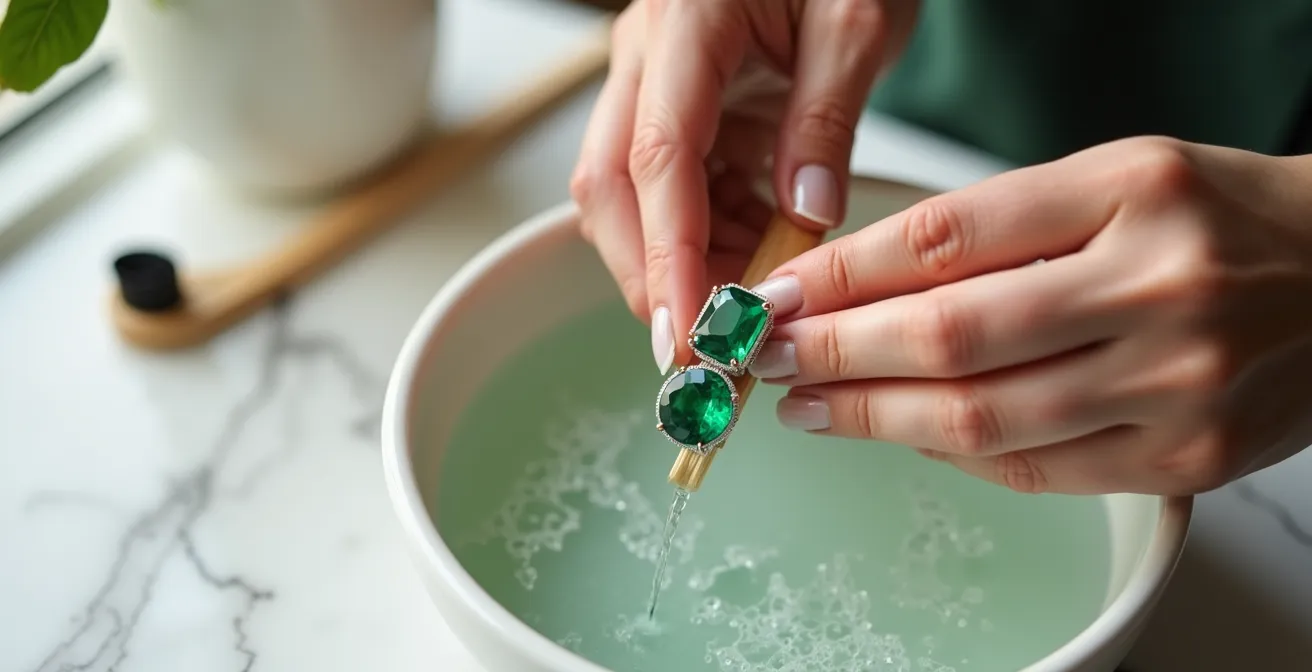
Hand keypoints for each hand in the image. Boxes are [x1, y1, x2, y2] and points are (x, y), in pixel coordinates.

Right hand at [570, 0, 918, 373]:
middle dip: (651, 278)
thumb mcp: (857, 24)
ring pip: (629, 199)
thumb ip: (826, 120)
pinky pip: (668, 190)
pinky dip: (706, 236)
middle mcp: (644, 57)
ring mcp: (648, 83)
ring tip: (755, 296)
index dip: (667, 254)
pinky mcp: (668, 107)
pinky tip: (758, 251)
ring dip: (683, 262)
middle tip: (707, 349)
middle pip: (610, 190)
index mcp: (685, 25)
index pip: (657, 157)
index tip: (691, 331)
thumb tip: (805, 217)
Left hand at [747, 136, 1311, 495]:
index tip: (779, 294)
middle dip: (834, 353)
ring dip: (873, 417)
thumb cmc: (1213, 219)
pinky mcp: (1185, 457)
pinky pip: (1034, 469)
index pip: (947, 238)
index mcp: (1131, 192)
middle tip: (766, 356)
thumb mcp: (1111, 180)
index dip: (841, 274)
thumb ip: (995, 230)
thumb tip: (858, 287)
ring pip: (983, 418)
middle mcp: (1158, 286)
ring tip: (809, 405)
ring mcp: (1177, 382)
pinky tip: (900, 433)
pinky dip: (950, 455)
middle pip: (952, 335)